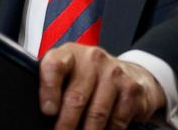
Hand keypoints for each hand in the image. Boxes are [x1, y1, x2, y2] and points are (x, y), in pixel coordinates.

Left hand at [39, 43, 165, 128]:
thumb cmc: (91, 77)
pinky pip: (116, 121)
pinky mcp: (131, 89)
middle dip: (66, 124)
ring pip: (96, 113)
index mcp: (70, 54)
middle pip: (75, 97)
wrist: (131, 74)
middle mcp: (93, 59)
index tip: (48, 111)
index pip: (55, 66)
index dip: (49, 90)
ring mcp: (114, 73)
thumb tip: (45, 114)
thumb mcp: (70, 74)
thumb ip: (55, 88)